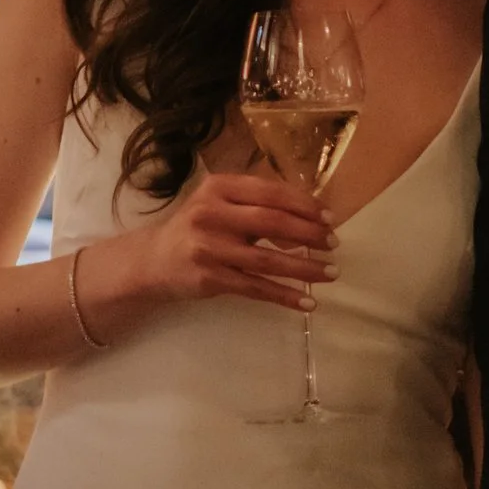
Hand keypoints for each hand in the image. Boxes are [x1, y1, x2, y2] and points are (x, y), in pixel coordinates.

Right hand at [116, 170, 337, 313]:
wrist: (154, 260)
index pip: (270, 192)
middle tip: (334, 244)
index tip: (330, 217)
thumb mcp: (220, 204)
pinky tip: (307, 302)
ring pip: (267, 260)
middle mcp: (211, 214)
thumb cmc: (198, 227)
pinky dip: (284, 296)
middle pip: (271, 222)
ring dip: (305, 268)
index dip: (304, 204)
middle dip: (309, 234)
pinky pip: (256, 288)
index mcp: (218, 187)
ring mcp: (208, 248)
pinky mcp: (210, 279)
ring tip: (332, 273)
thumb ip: (257, 205)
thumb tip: (310, 218)